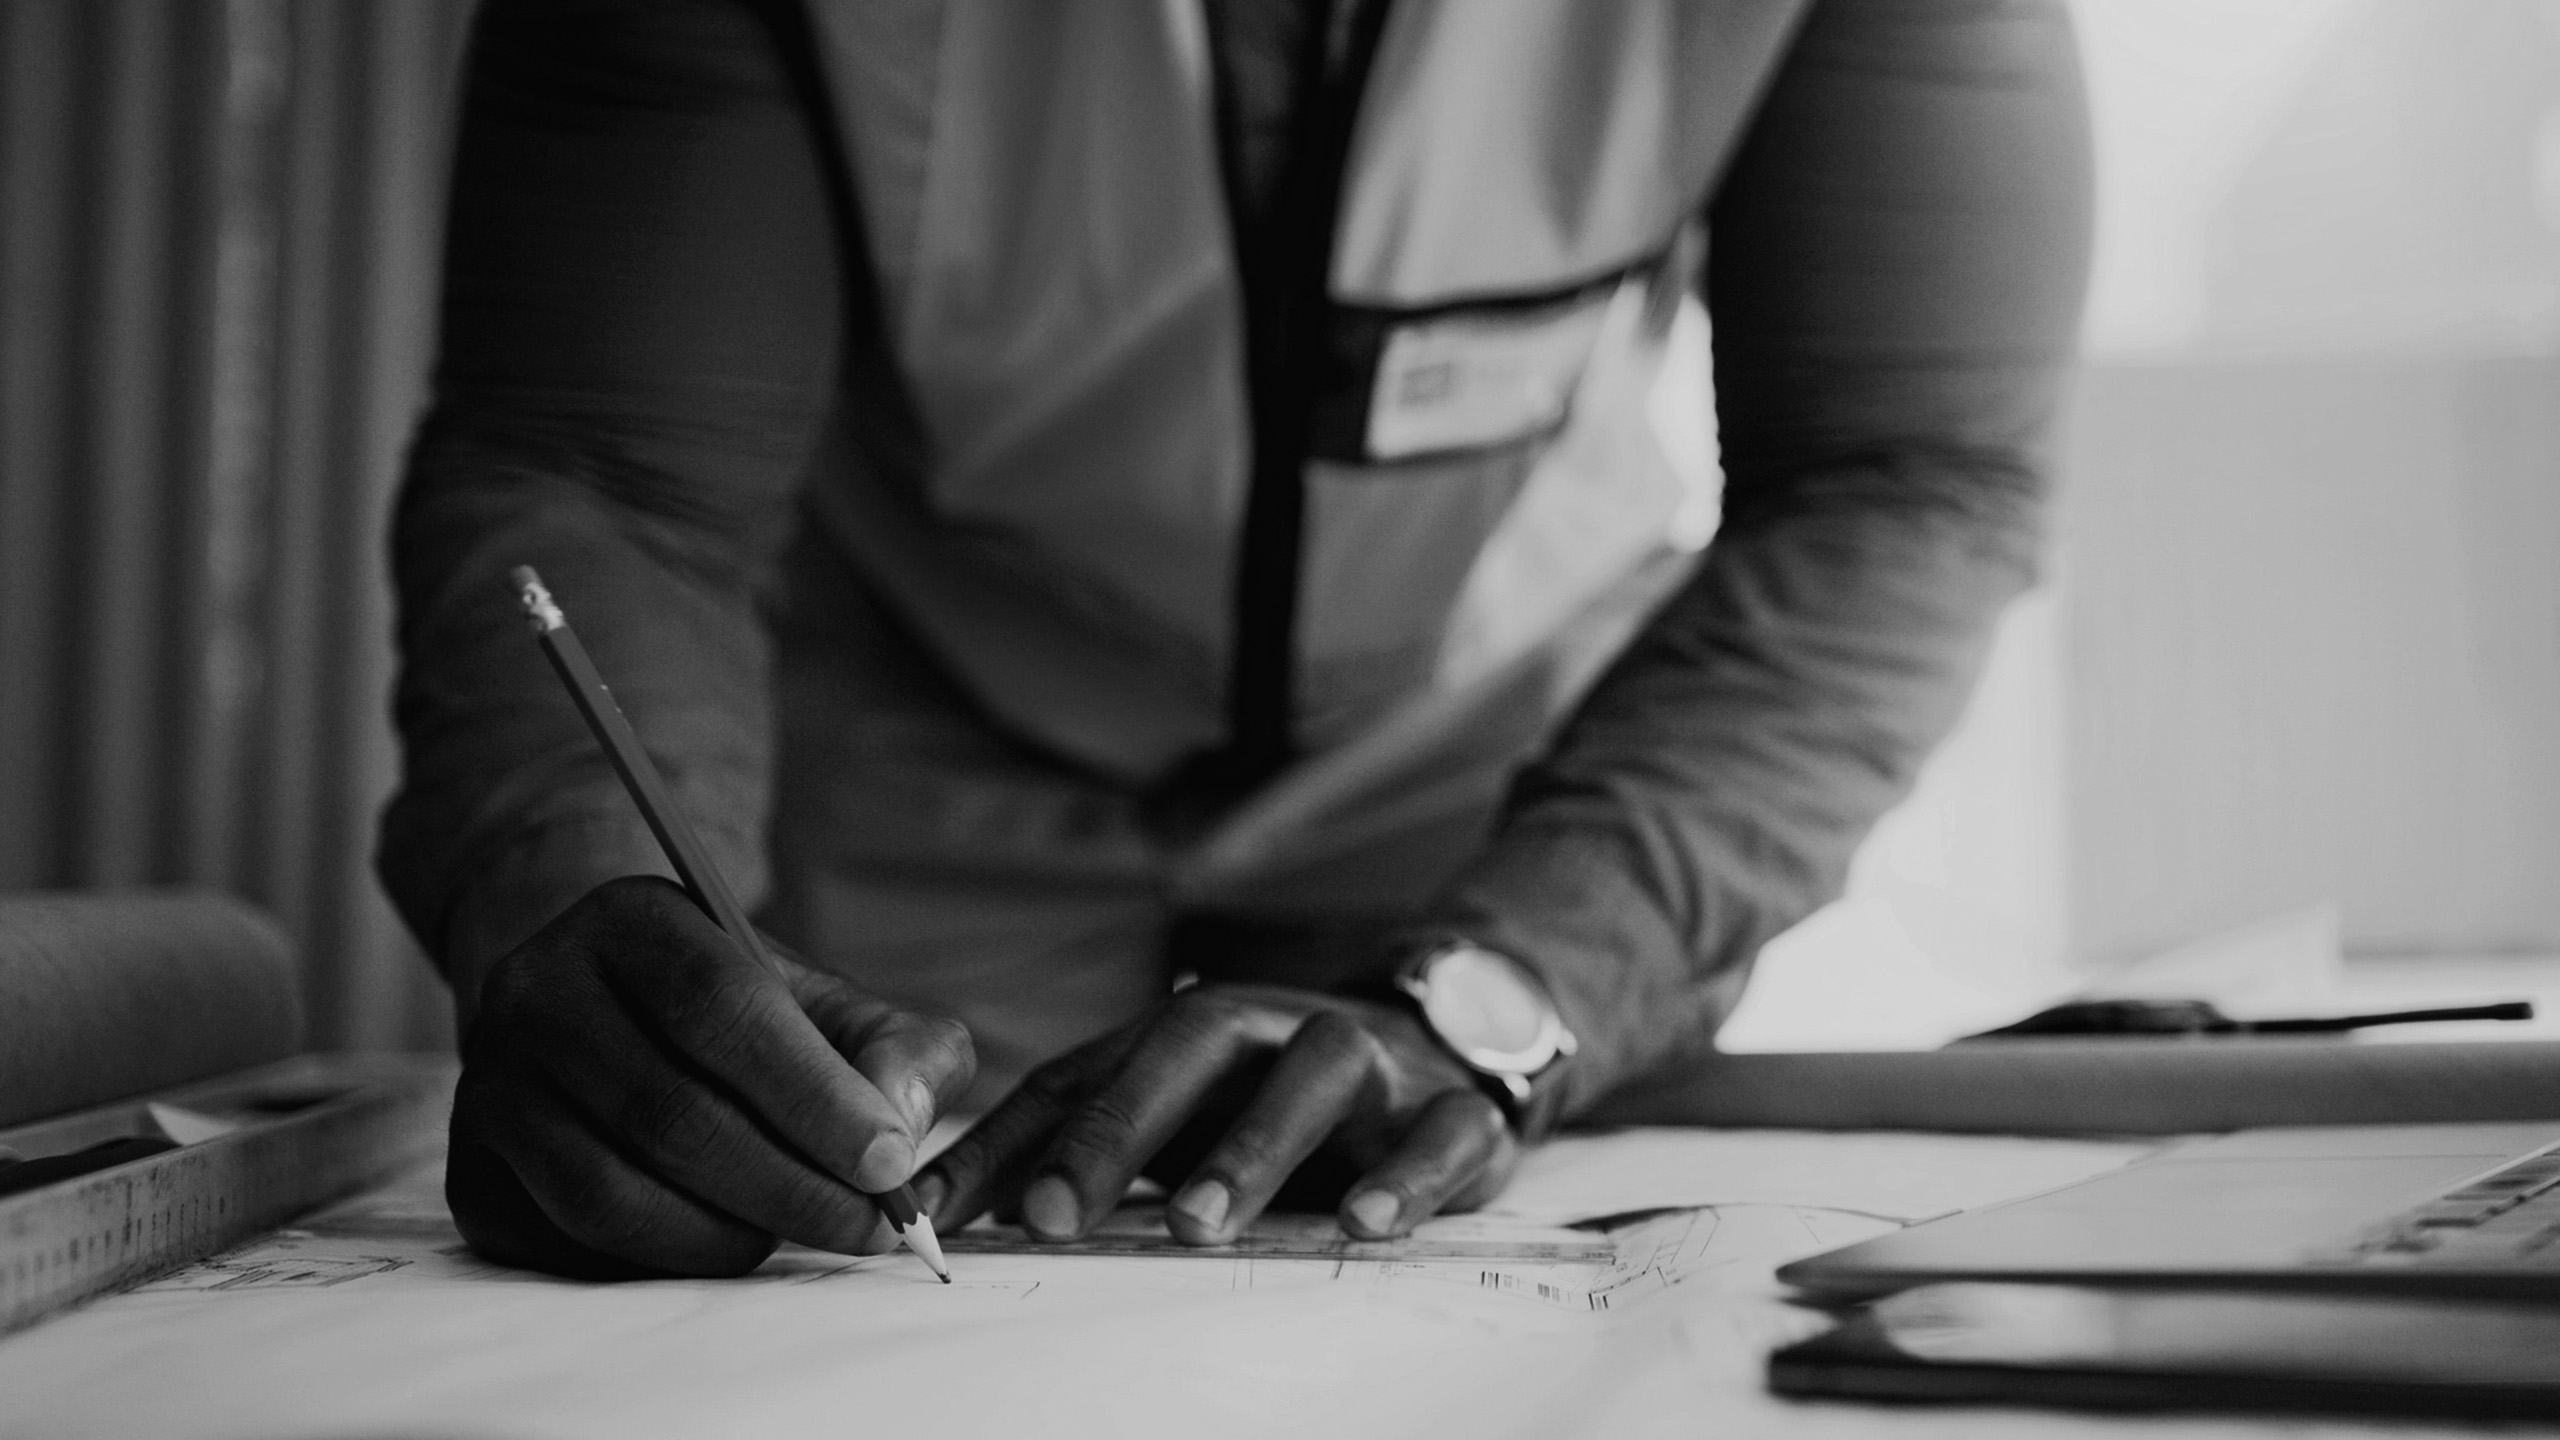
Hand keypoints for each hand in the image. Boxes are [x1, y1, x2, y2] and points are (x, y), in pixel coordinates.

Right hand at [446, 876, 974, 1277]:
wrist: (614, 1019)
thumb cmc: (740, 1018)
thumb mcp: (830, 1002)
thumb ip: (900, 1048)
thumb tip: (900, 1124)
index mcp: (632, 919)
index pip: (721, 1007)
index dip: (813, 1096)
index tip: (890, 1164)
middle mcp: (536, 990)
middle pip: (668, 1112)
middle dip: (790, 1186)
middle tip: (871, 1229)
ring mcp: (488, 1085)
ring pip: (610, 1192)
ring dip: (726, 1235)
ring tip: (798, 1232)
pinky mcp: (471, 1174)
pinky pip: (567, 1244)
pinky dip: (660, 1262)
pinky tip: (721, 1240)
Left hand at [916, 985, 1515, 1245]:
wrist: (1454, 1043)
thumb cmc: (1278, 1095)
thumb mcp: (1179, 1113)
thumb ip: (1076, 1151)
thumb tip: (946, 1213)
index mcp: (1187, 1031)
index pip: (1081, 1075)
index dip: (1009, 1143)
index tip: (939, 1215)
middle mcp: (1270, 1028)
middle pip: (1187, 1049)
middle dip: (1115, 1128)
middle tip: (1056, 1214)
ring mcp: (1367, 1063)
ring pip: (1310, 1078)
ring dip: (1249, 1148)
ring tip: (1193, 1226)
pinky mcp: (1453, 1111)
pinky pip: (1438, 1135)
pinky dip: (1404, 1176)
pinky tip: (1363, 1223)